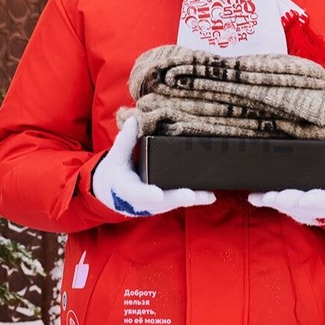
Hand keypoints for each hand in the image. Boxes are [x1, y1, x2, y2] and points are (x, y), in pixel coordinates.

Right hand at [91, 117, 214, 215]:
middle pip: (162, 202)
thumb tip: (134, 119)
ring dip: (192, 200)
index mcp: (127, 189)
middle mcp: (142, 201)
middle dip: (177, 198)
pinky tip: (211, 194)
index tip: (158, 194)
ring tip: (209, 195)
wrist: (114, 193)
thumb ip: (126, 141)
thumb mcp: (116, 158)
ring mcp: (155, 205)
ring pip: (175, 203)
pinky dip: (195, 199)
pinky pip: (180, 201)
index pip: (136, 192)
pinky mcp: (165, 203)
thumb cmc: (116, 173)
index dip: (147, 193)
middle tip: (191, 196)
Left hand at [248, 118, 324, 225]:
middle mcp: (313, 207)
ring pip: (284, 206)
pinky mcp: (287, 208)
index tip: (303, 199)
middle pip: (299, 205)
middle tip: (278, 197)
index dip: (313, 200)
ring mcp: (298, 209)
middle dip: (288, 200)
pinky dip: (262, 200)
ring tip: (264, 195)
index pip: (322, 201)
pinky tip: (253, 197)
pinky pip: (273, 205)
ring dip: (273, 200)